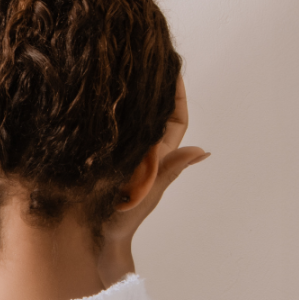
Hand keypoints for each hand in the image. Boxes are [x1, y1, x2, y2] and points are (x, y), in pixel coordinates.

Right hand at [99, 76, 208, 282]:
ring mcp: (118, 156)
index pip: (174, 120)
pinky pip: (106, 131)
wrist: (95, 243)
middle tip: (147, 56)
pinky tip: (94, 97)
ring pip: (129, 120)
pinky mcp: (97, 160)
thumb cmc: (121, 224)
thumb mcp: (148, 195)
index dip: (176, 95)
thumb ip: (169, 171)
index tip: (173, 68)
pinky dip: (105, 114)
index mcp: (154, 157)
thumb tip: (204, 150)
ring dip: (128, 96)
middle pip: (152, 114)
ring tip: (122, 68)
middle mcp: (139, 153)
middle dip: (153, 86)